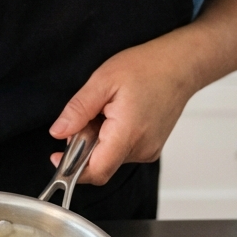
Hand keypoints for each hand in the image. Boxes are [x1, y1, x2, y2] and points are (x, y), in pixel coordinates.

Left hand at [49, 35, 193, 185]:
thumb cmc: (147, 67)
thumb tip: (58, 132)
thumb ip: (78, 110)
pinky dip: (112, 138)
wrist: (179, 65)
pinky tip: (118, 115)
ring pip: (110, 157)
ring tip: (106, 110)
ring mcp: (149, 150)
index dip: (72, 170)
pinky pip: (122, 151)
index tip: (57, 157)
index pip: (97, 171)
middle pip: (101, 163)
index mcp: (128, 133)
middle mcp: (142, 148)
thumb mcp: (102, 81)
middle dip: (85, 145)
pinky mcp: (151, 147)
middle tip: (87, 115)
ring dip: (99, 140)